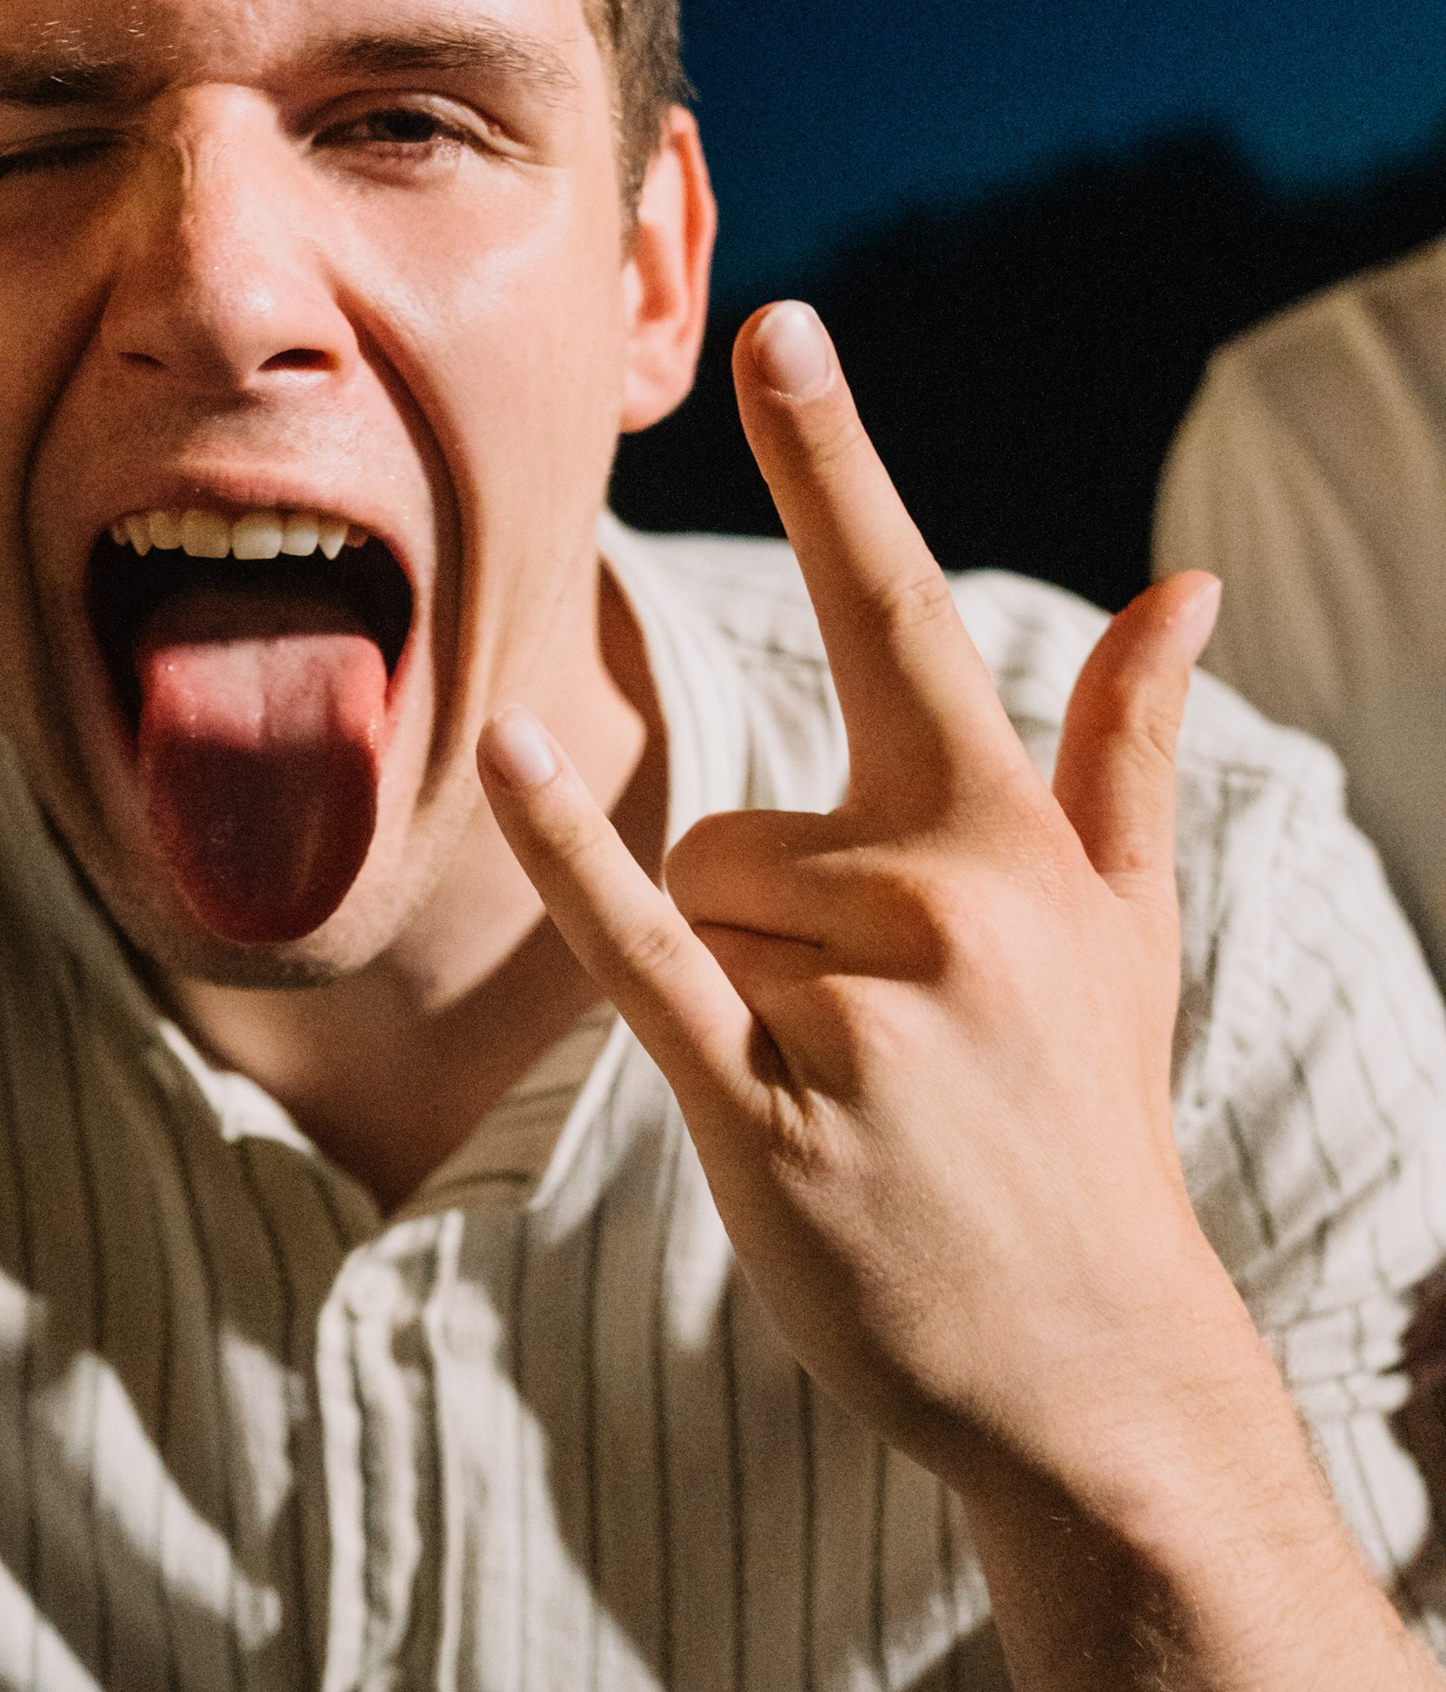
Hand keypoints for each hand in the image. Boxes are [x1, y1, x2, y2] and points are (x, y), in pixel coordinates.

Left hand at [481, 301, 1240, 1511]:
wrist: (1093, 1360)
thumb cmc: (1081, 1127)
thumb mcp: (1122, 930)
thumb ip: (1120, 748)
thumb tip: (1187, 587)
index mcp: (1002, 838)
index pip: (897, 613)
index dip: (834, 466)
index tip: (778, 331)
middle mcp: (939, 901)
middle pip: (727, 827)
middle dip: (758, 931)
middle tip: (870, 1052)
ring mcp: (859, 1010)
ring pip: (691, 912)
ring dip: (732, 1003)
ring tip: (842, 1102)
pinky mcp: (770, 1114)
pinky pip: (641, 953)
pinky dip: (570, 863)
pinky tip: (504, 755)